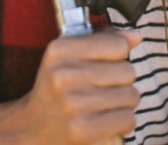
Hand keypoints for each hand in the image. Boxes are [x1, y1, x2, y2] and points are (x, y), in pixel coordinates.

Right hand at [0, 28, 141, 143]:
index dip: (120, 54)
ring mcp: (75, 104)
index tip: (109, 62)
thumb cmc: (55, 88)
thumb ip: (104, 40)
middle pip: (128, 71)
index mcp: (60, 50)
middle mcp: (65, 75)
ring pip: (131, 95)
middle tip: (105, 86)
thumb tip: (136, 36)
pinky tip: (106, 119)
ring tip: (106, 103)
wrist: (31, 128)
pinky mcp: (85, 130)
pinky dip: (123, 120)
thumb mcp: (69, 56)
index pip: (117, 45)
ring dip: (124, 101)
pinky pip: (128, 118)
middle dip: (122, 80)